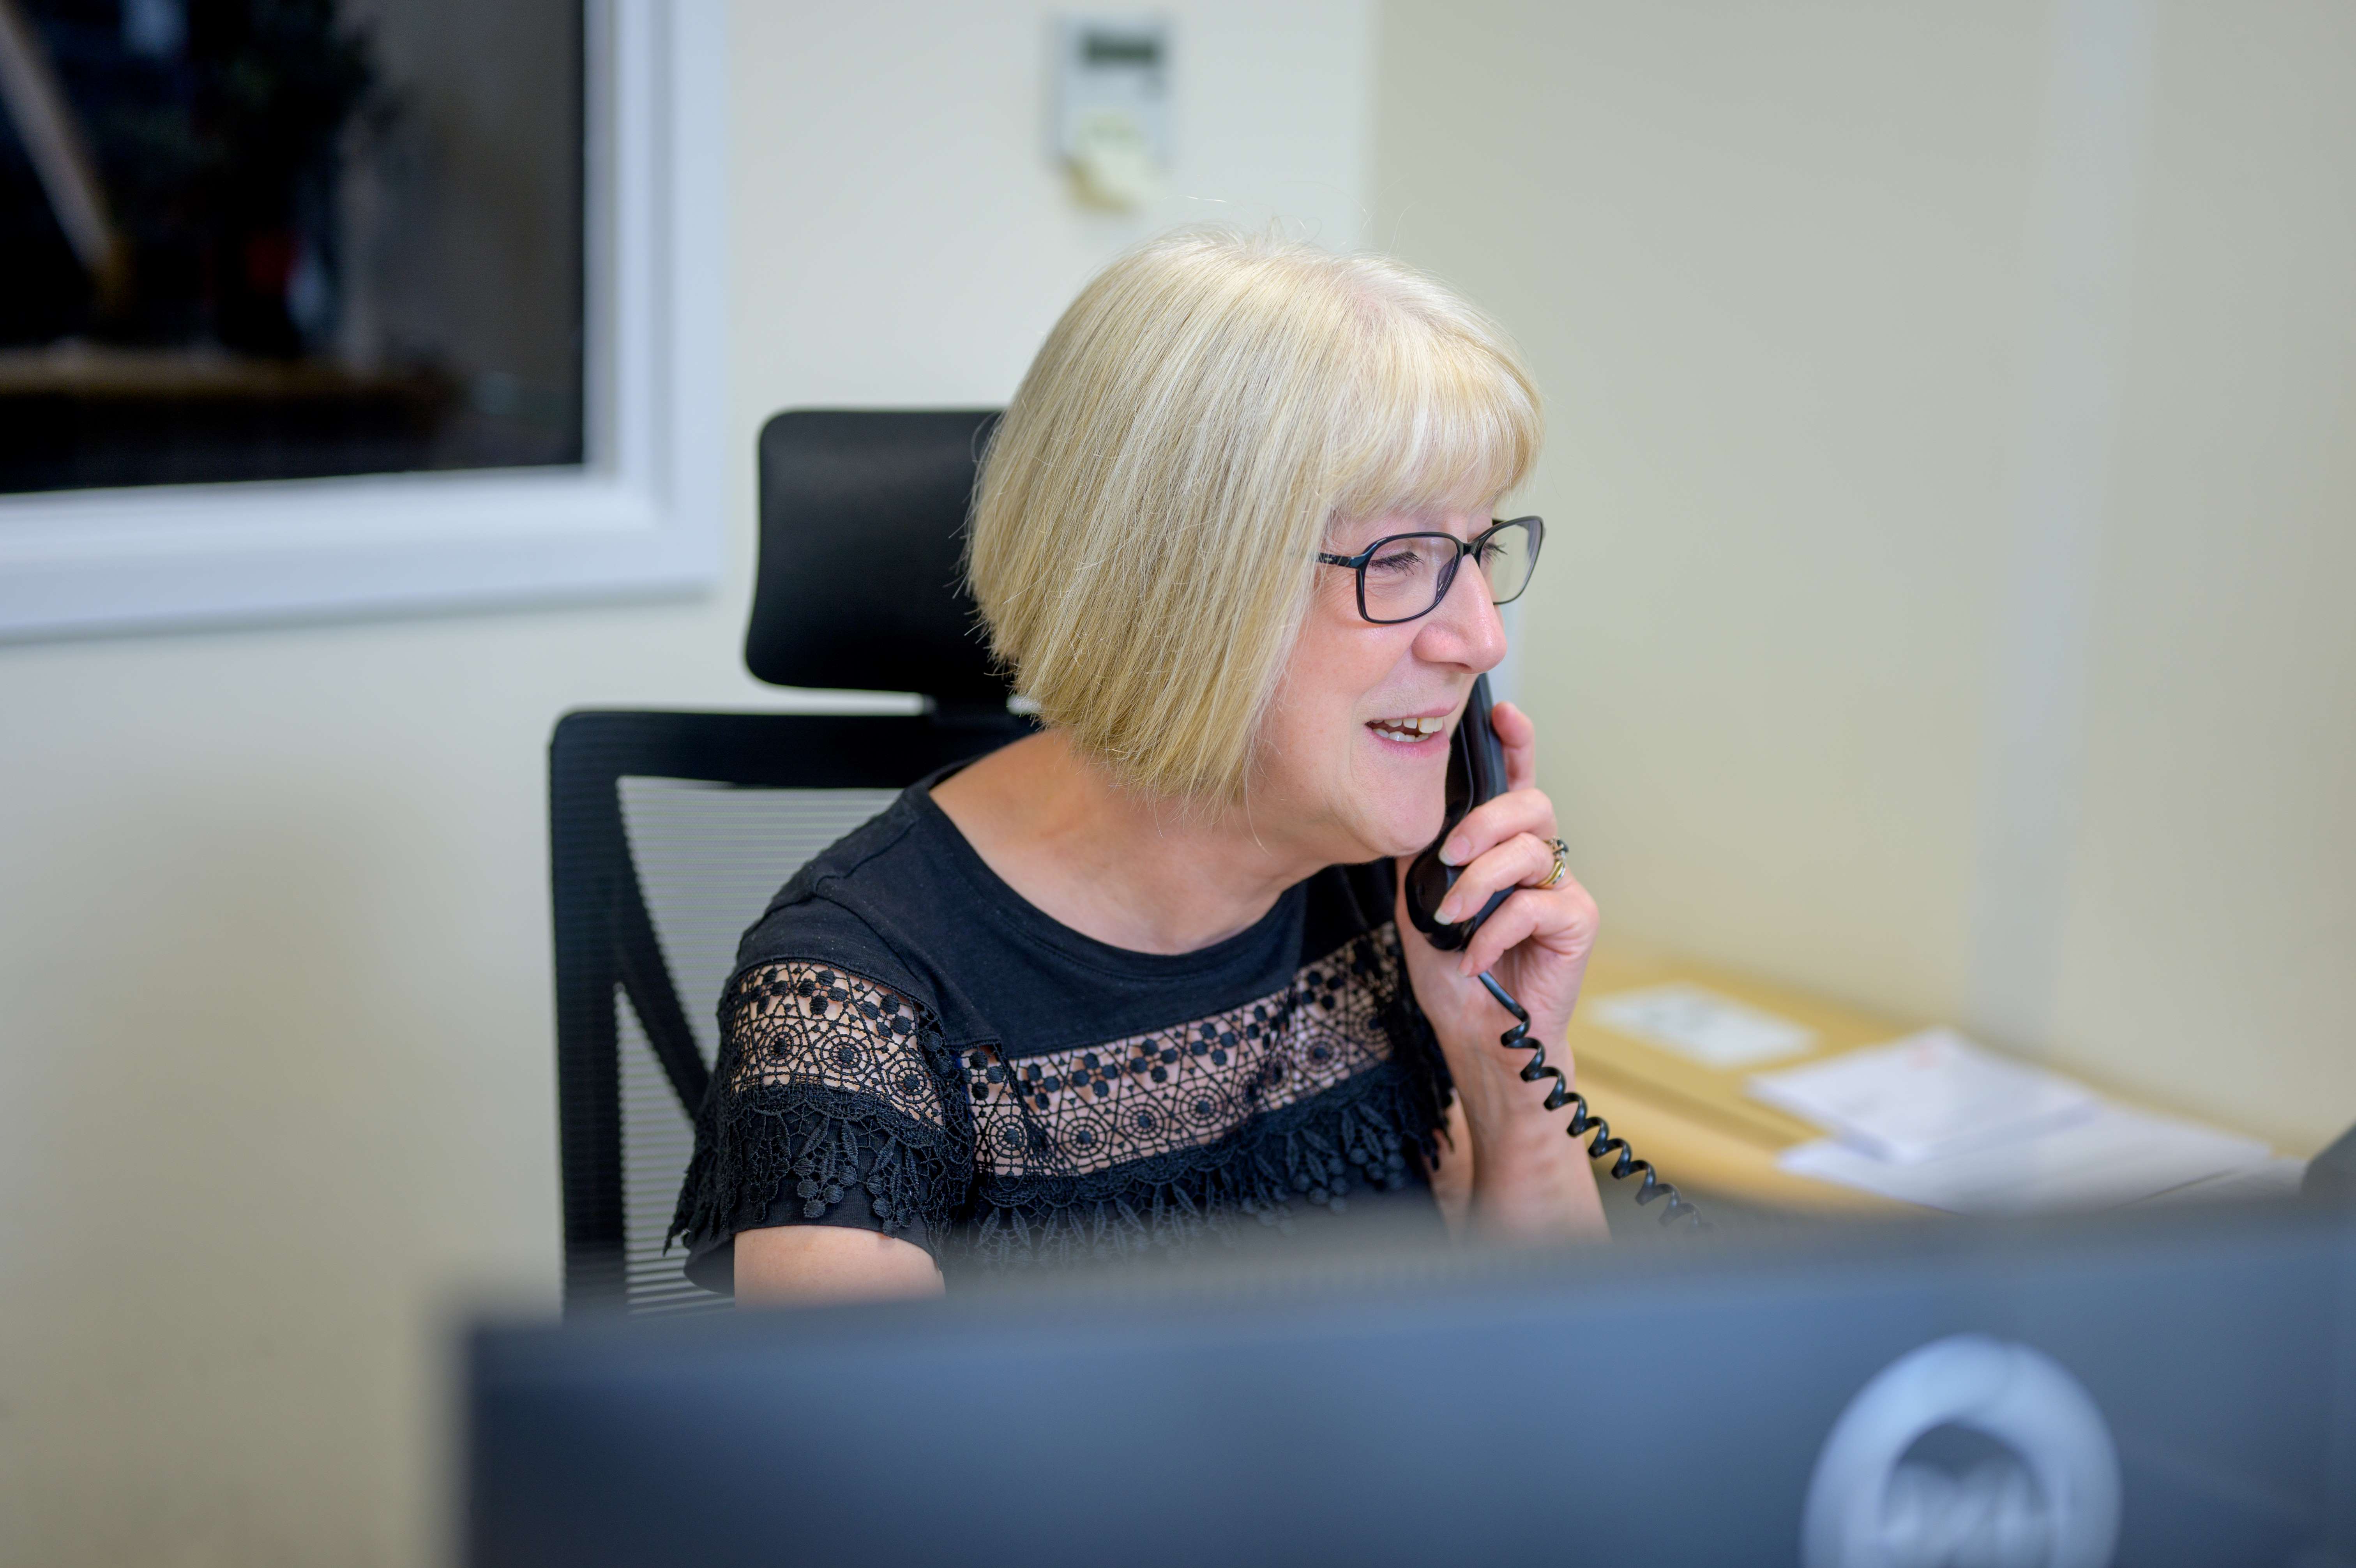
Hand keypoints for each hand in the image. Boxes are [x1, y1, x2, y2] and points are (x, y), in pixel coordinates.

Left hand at [1394, 699, 1604, 1233]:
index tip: (1499, 711)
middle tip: (1449, 857)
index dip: (1514, 742)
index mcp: (1501, 845)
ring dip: (1480, 884)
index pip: (1514, 780)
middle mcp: (1538, 858)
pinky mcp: (1577, 923)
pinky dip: (1496, 932)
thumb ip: (1426, 854)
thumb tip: (1416, 815)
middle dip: (1484, 821)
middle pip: (1530, 803)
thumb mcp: (1420, 901)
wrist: (1477, 1037)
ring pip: (1530, 850)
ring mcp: (1562, 889)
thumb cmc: (1453, 970)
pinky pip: (1537, 905)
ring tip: (1454, 920)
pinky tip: (1475, 959)